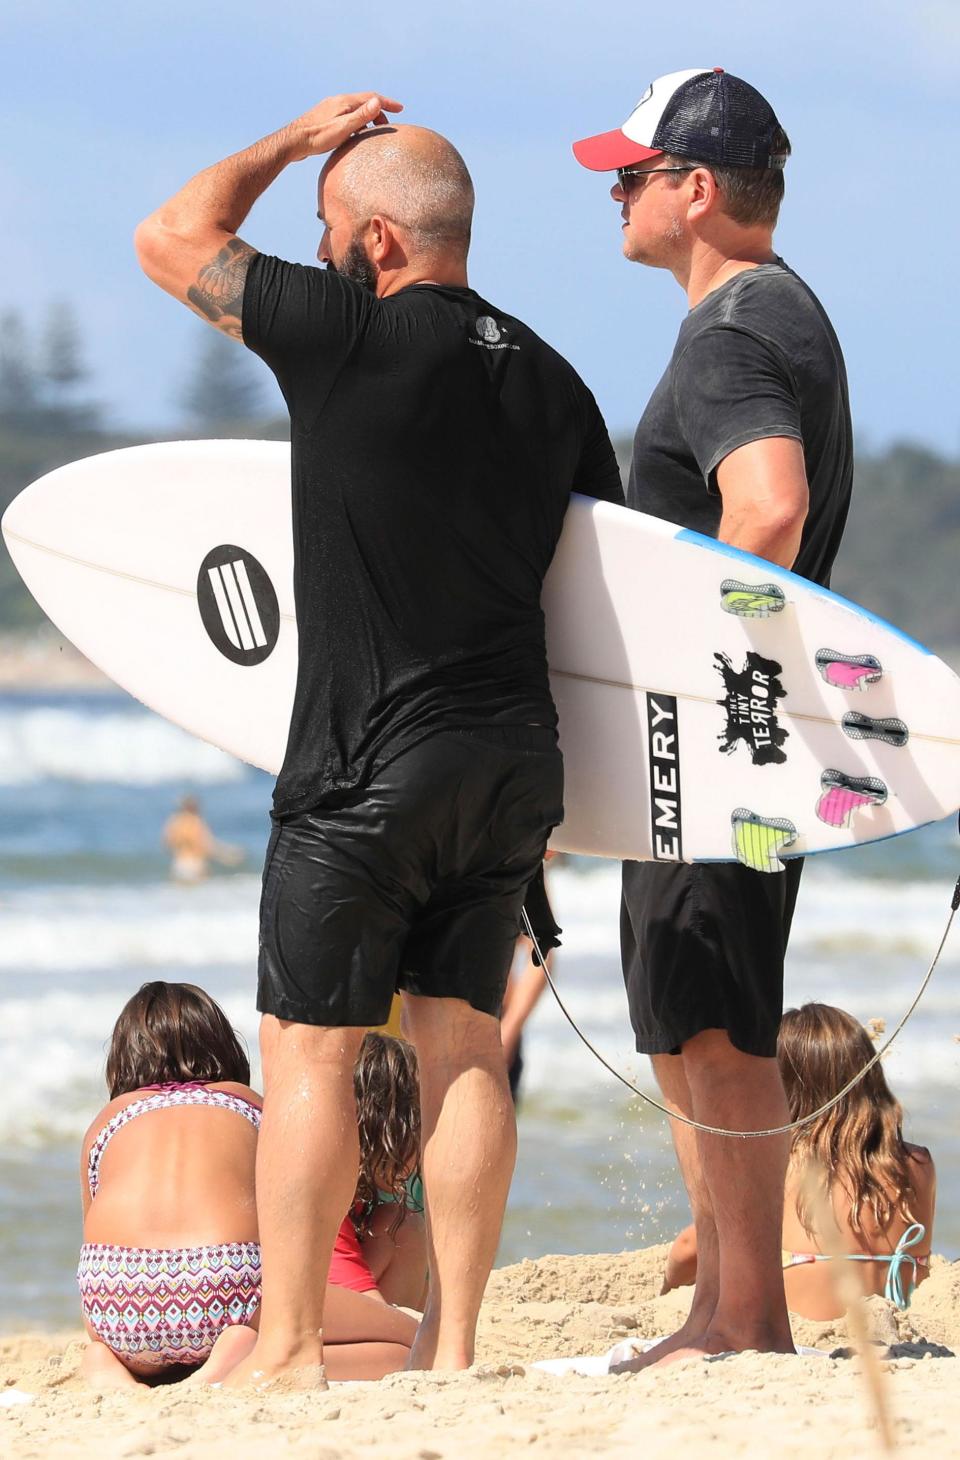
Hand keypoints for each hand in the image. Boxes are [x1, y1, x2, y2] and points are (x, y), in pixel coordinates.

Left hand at [287, 92, 402, 160]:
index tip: (401, 109)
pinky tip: (355, 136)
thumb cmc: (317, 137)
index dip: (388, 103)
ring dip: (367, 119)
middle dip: (379, 112)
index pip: (372, 97)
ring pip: (355, 110)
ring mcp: (330, 109)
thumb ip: (361, 116)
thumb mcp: (343, 128)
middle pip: (364, 103)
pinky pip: (347, 117)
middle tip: (386, 128)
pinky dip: (357, 123)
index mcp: (344, 102)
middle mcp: (337, 102)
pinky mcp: (325, 119)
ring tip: (373, 134)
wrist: (293, 142)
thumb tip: (378, 102)